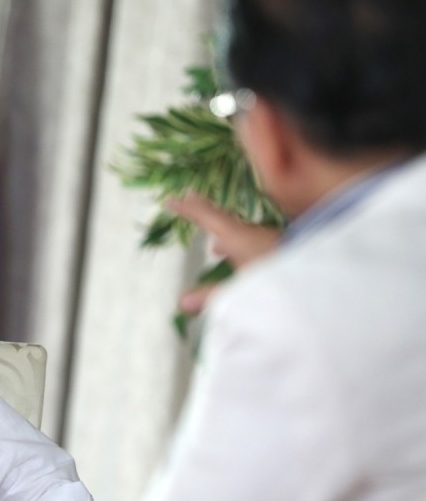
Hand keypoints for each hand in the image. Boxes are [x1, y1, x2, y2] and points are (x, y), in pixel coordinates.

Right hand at [166, 192, 280, 314]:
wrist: (328, 283)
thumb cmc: (281, 283)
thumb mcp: (242, 293)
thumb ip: (212, 296)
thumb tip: (182, 302)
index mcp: (240, 237)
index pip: (207, 217)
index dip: (188, 208)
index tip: (171, 198)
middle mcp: (255, 233)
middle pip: (225, 220)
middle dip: (206, 214)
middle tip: (190, 202)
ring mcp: (272, 240)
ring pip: (243, 233)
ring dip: (226, 235)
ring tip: (215, 247)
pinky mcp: (286, 249)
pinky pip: (256, 243)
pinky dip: (243, 247)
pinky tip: (245, 261)